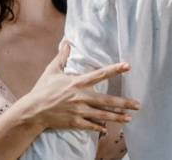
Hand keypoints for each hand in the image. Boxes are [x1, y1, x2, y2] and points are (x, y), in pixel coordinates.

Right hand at [21, 42, 140, 132]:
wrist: (33, 111)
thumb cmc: (42, 90)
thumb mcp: (52, 71)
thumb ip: (62, 57)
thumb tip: (67, 43)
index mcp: (77, 83)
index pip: (100, 74)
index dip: (115, 69)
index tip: (128, 66)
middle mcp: (81, 97)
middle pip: (107, 100)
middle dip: (124, 103)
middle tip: (138, 104)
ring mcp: (79, 111)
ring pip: (102, 115)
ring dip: (117, 117)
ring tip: (129, 118)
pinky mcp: (75, 122)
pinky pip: (91, 126)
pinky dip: (99, 127)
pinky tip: (107, 129)